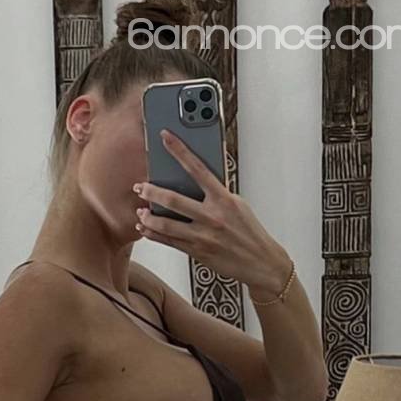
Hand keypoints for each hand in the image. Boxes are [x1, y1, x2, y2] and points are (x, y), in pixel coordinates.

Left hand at [134, 129, 292, 299]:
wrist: (260, 263)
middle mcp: (211, 216)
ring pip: (166, 224)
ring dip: (148, 217)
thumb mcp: (237, 205)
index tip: (165, 137)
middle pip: (173, 199)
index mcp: (224, 199)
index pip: (198, 168)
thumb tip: (194, 183)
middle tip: (140, 187)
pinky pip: (168, 241)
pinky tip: (145, 229)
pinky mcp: (196, 251)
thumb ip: (216, 194)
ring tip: (140, 211)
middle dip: (152, 192)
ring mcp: (202, 235)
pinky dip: (153, 234)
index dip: (179, 151)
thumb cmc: (249, 232)